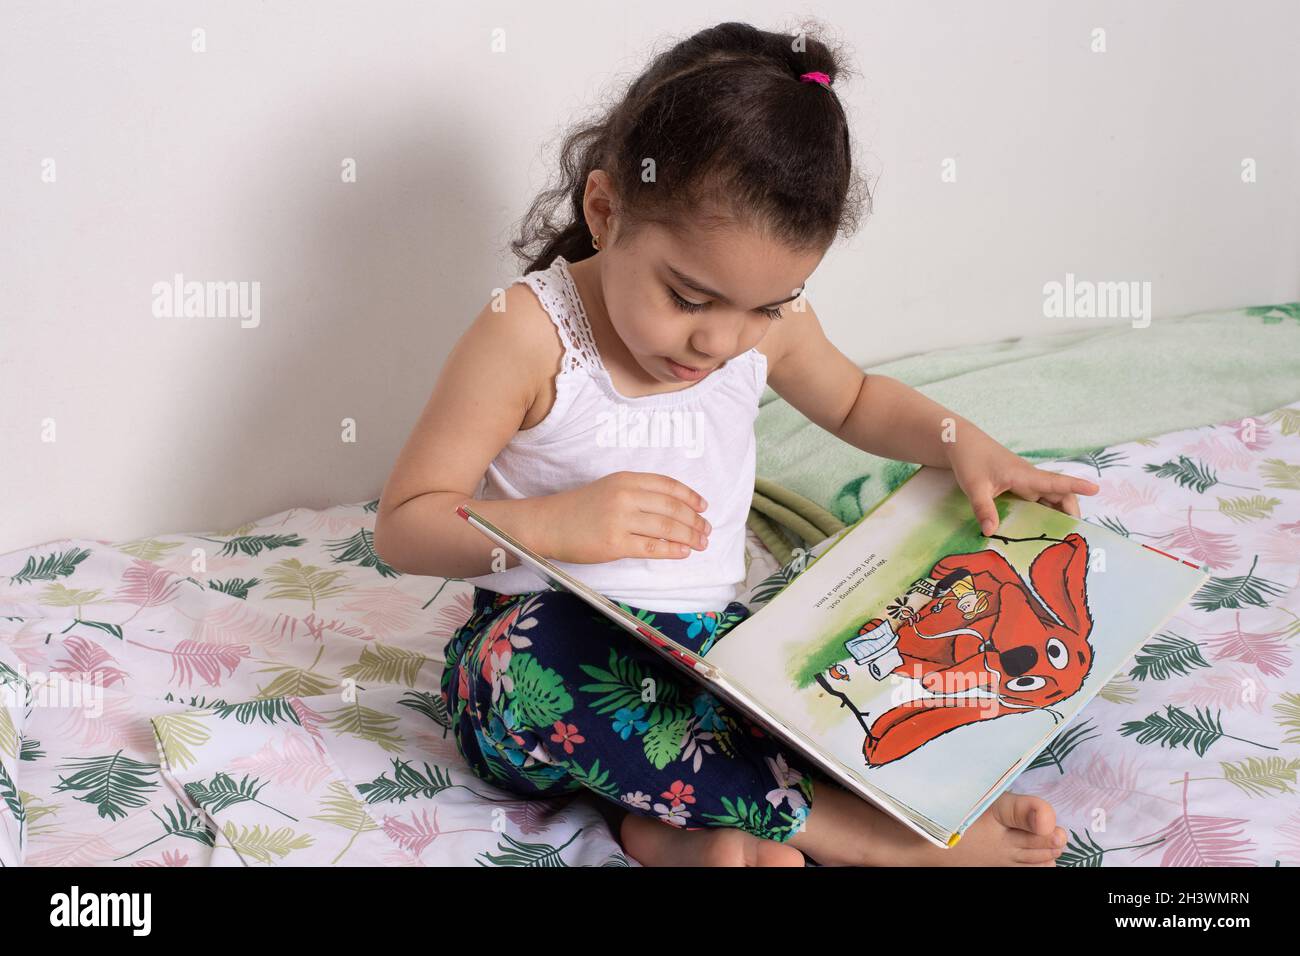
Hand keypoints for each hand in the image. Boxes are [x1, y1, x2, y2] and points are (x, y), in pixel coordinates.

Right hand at [538, 471, 711, 563]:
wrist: (549, 523)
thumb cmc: (581, 508)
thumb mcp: (610, 488)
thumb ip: (638, 493)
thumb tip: (674, 508)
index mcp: (626, 479)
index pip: (668, 485)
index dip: (690, 497)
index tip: (704, 507)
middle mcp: (625, 496)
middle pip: (672, 508)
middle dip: (695, 521)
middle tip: (707, 530)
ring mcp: (620, 520)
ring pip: (666, 528)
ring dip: (689, 536)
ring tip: (701, 543)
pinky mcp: (614, 543)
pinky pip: (651, 547)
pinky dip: (671, 550)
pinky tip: (683, 553)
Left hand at [944, 430, 1098, 534]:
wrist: (962, 442)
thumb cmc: (970, 459)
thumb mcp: (974, 486)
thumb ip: (983, 508)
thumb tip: (990, 532)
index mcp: (1025, 476)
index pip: (1056, 482)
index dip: (1076, 486)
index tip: (1095, 489)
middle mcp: (1031, 479)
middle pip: (1060, 495)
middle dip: (1071, 513)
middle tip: (1073, 537)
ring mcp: (1026, 483)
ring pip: (1051, 499)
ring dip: (1059, 514)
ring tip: (1062, 538)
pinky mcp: (1019, 486)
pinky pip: (1038, 501)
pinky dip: (1045, 513)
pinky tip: (1041, 529)